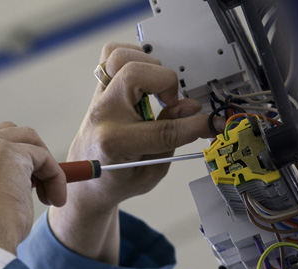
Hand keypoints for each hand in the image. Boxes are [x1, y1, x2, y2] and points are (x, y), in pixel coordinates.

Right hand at [0, 122, 65, 254]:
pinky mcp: (8, 151)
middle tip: (36, 187)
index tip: (20, 185)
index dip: (4, 163)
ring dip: (43, 165)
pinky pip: (42, 157)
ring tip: (48, 196)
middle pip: (4, 134)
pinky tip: (55, 200)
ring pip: (26, 139)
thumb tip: (18, 184)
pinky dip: (55, 177)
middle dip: (25, 156)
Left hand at [49, 42, 217, 263]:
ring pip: (117, 58)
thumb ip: (172, 140)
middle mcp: (103, 115)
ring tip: (157, 88)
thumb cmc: (118, 180)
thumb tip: (192, 108)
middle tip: (172, 103)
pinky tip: (146, 77)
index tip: (211, 122)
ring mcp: (98, 100)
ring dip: (146, 65)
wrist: (86, 182)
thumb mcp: (150, 173)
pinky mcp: (98, 91)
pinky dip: (132, 57)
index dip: (194, 125)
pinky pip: (109, 56)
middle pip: (133, 75)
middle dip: (165, 83)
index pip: (162, 129)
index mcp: (115, 143)